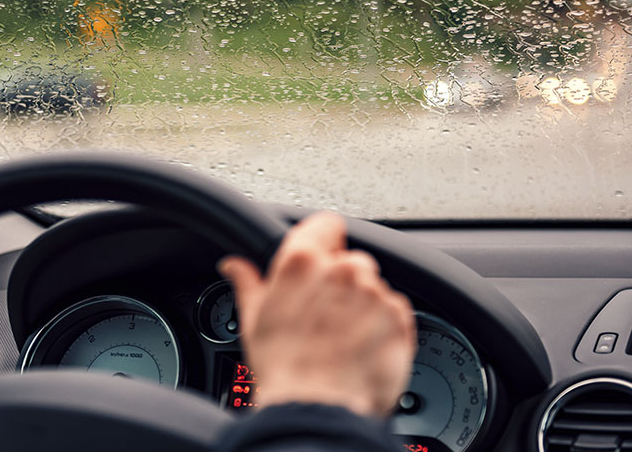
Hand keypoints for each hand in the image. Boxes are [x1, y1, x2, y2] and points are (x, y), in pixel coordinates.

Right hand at [219, 212, 415, 417]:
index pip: (326, 224)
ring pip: (373, 287)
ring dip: (363, 306)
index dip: (324, 240)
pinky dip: (383, 326)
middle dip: (341, 283)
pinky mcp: (398, 317)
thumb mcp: (254, 321)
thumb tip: (234, 266)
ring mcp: (373, 293)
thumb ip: (248, 283)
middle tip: (325, 316)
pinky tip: (361, 349)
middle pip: (350, 260)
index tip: (321, 257)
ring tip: (343, 339)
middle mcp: (342, 270)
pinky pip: (394, 311)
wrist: (317, 408)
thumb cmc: (283, 368)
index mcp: (303, 262)